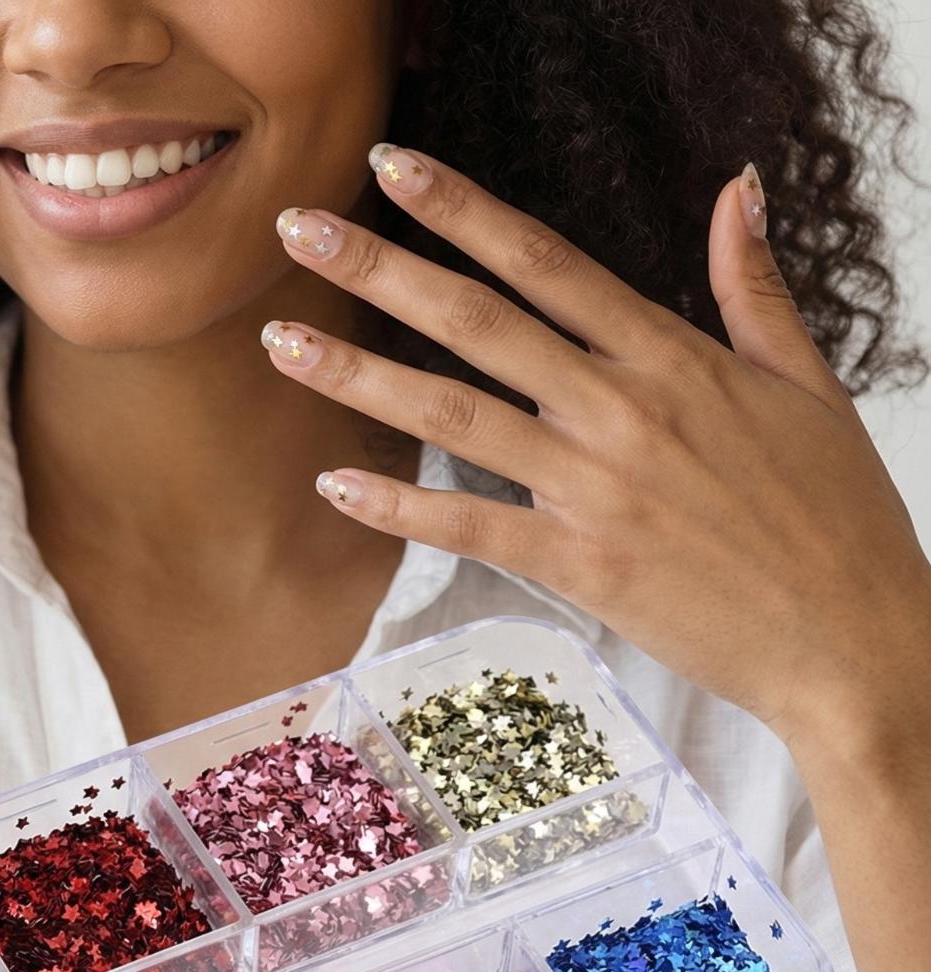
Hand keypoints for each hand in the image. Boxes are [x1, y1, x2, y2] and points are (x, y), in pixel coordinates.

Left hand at [262, 146, 930, 758]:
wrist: (852, 636)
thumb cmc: (834, 515)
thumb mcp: (807, 383)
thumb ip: (753, 287)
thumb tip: (736, 189)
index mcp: (671, 355)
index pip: (545, 261)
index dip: (462, 209)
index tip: (393, 168)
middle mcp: (621, 408)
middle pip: (478, 320)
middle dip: (381, 269)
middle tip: (298, 232)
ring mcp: (596, 486)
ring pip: (457, 413)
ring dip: (361, 376)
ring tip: (284, 344)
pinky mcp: (581, 565)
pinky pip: (472, 525)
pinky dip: (402, 505)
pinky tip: (336, 483)